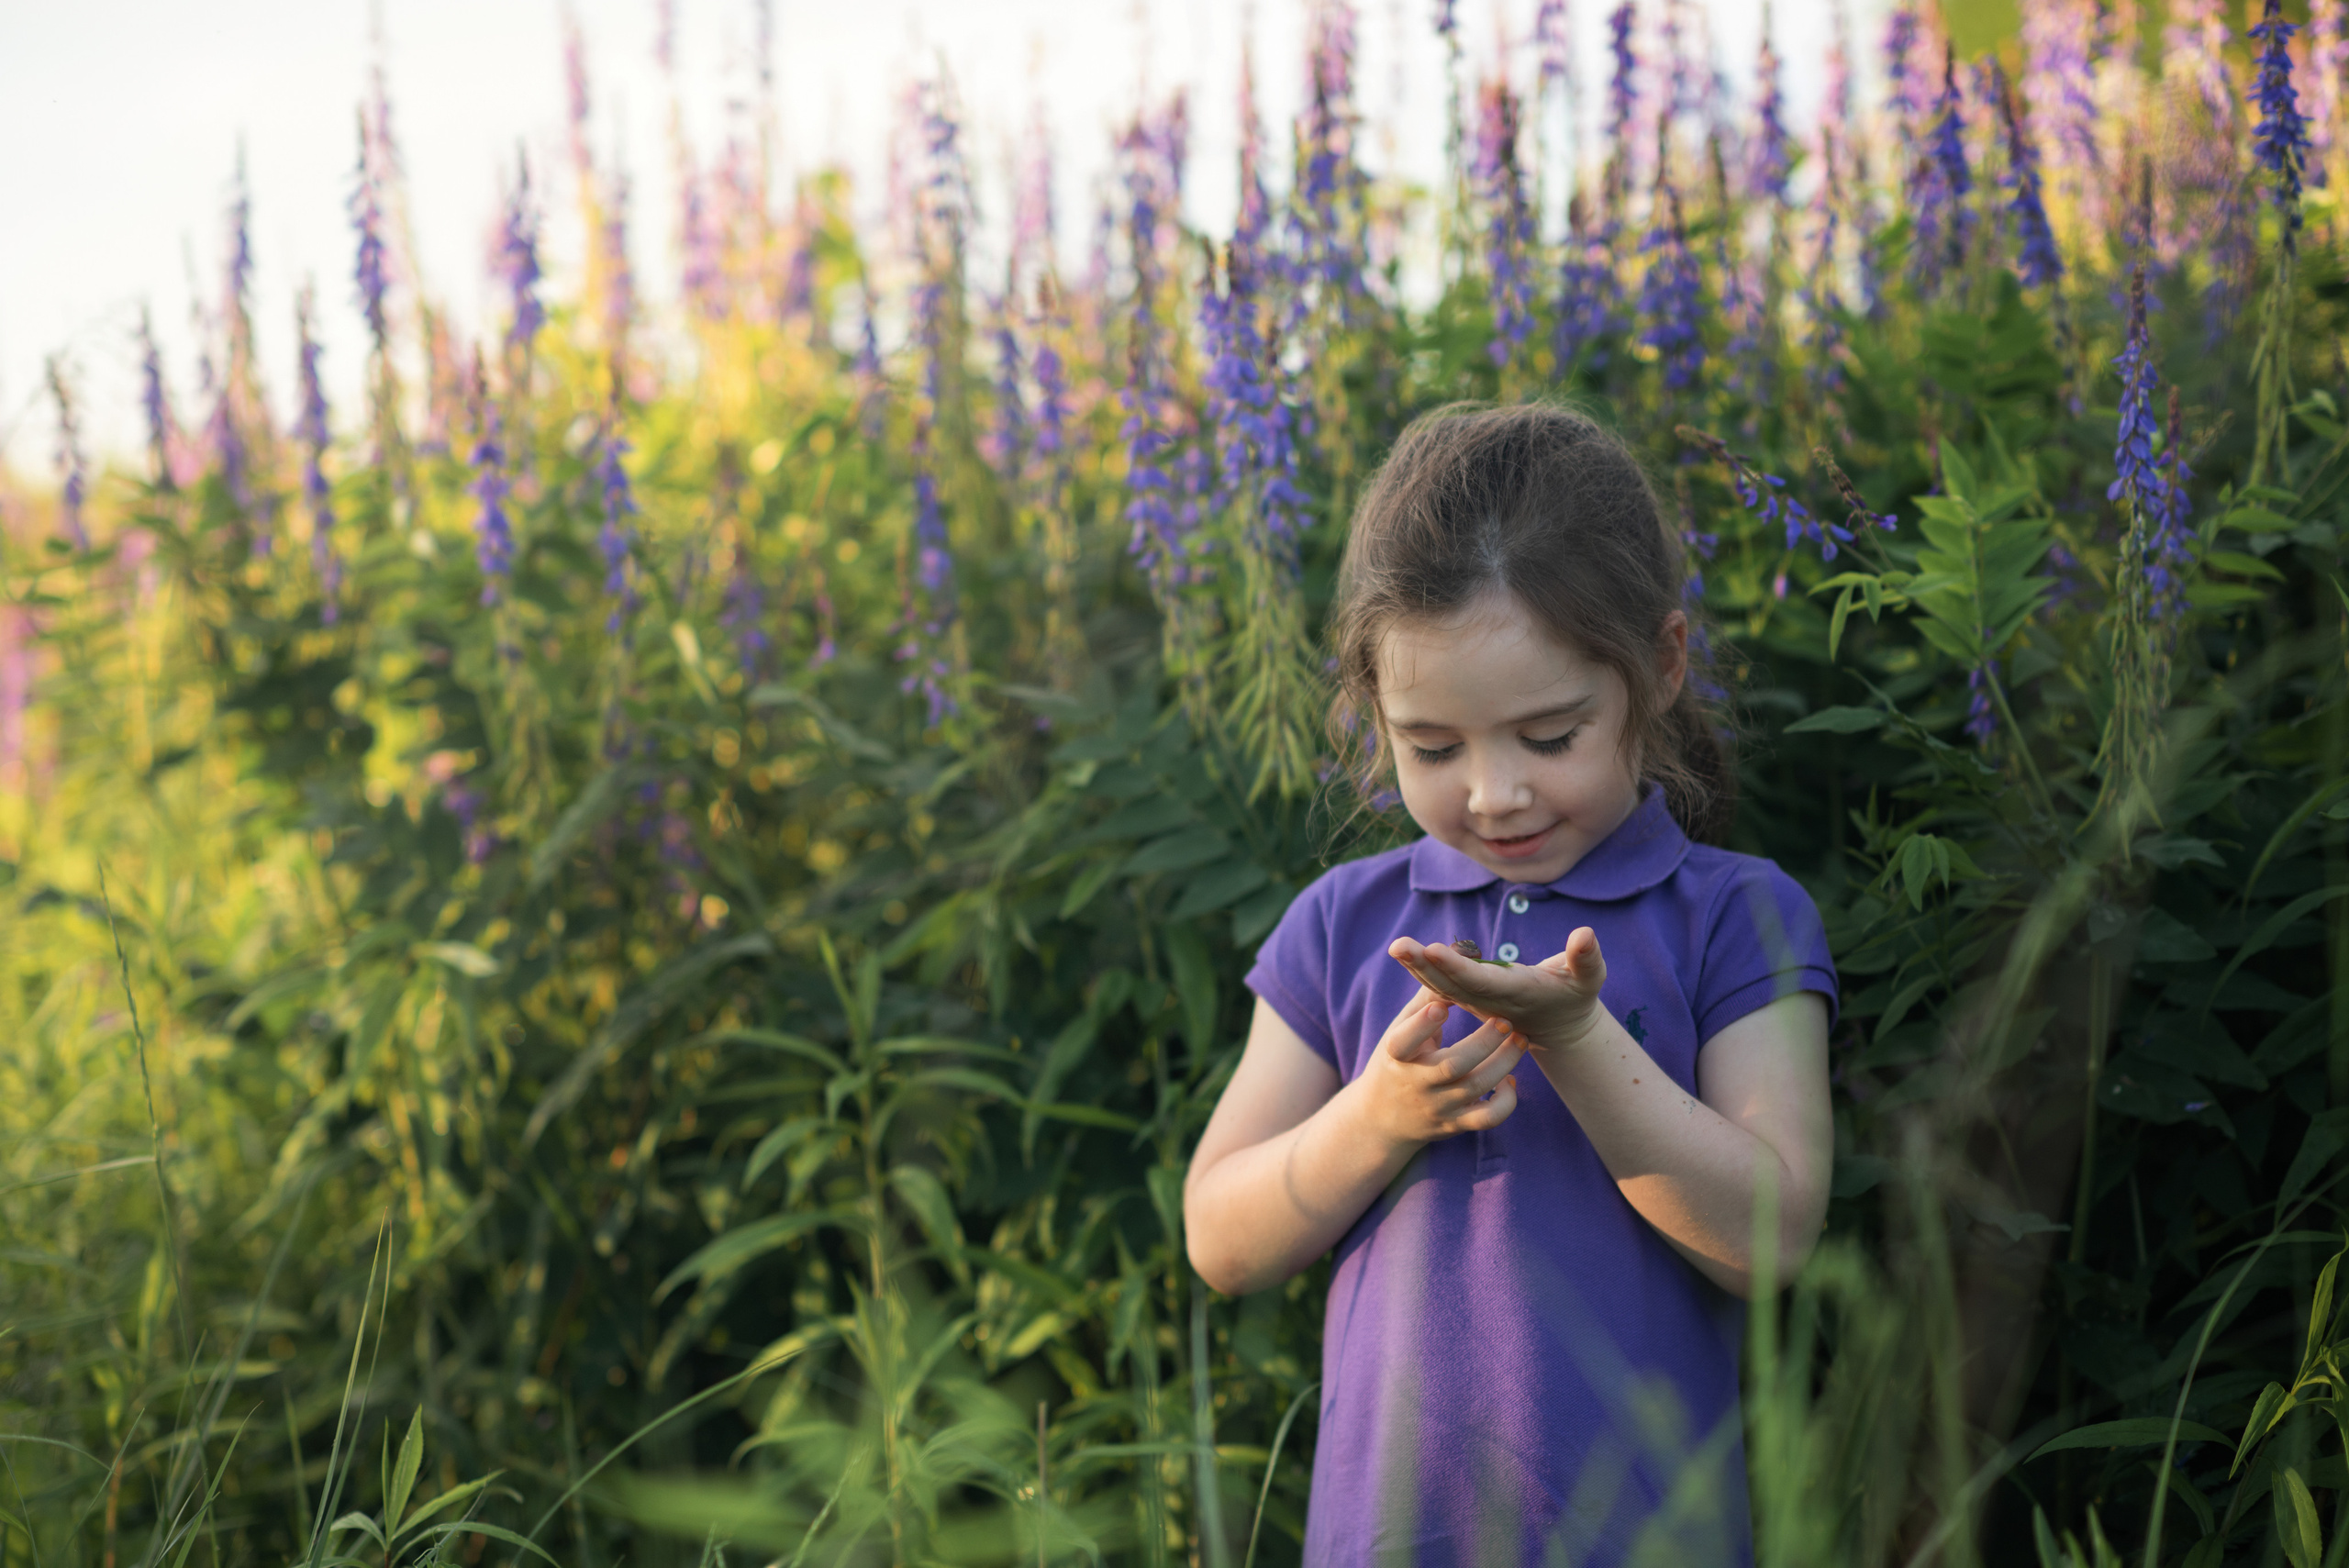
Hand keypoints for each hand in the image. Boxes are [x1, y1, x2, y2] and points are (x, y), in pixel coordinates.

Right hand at [1349, 984, 1524, 1147]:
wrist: (1381, 1120)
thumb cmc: (1398, 1061)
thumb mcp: (1399, 1030)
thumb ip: (1426, 998)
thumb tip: (1450, 955)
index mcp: (1396, 1056)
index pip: (1402, 1042)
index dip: (1421, 1025)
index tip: (1442, 1005)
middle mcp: (1416, 1083)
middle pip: (1452, 1067)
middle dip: (1483, 1043)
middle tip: (1505, 1020)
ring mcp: (1437, 1107)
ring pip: (1476, 1088)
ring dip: (1504, 1063)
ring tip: (1521, 1039)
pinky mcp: (1455, 1125)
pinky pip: (1487, 1119)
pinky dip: (1506, 1101)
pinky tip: (1509, 1080)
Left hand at [1386, 927, 1609, 1055]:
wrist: (1560, 1026)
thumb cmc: (1575, 995)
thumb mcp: (1588, 979)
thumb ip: (1586, 959)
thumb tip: (1586, 934)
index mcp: (1516, 994)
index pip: (1482, 981)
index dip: (1458, 967)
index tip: (1433, 949)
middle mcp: (1491, 1001)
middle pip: (1453, 984)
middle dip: (1425, 965)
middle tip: (1399, 946)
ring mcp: (1477, 1002)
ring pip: (1442, 985)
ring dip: (1418, 966)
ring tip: (1396, 947)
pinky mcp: (1470, 997)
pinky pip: (1442, 985)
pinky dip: (1423, 970)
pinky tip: (1404, 954)